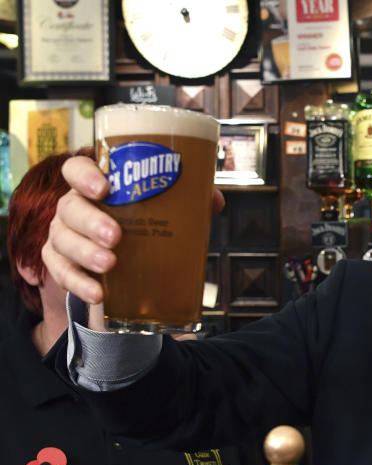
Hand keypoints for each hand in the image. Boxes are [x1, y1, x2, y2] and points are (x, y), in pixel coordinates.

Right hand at [41, 155, 225, 303]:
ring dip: (85, 253)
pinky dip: (79, 284)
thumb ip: (189, 202)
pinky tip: (98, 293)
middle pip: (70, 207)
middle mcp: (74, 208)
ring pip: (62, 240)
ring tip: (110, 264)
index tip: (104, 188)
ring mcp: (63, 236)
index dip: (84, 175)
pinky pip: (62, 273)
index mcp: (95, 188)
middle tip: (116, 236)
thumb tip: (214, 200)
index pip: (76, 169)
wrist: (125, 268)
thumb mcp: (166, 213)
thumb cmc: (143, 227)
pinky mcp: (60, 265)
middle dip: (91, 221)